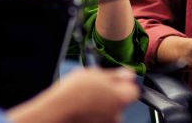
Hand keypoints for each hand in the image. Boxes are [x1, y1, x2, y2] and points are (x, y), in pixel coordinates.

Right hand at [8, 68, 139, 122]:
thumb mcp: (95, 74)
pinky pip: (99, 117)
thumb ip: (116, 74)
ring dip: (101, 104)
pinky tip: (82, 106)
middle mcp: (118, 113)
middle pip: (120, 101)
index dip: (124, 83)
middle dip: (111, 94)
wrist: (57, 111)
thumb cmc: (74, 93)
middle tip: (96, 87)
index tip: (116, 79)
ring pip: (109, 110)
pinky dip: (94, 113)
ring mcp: (107, 122)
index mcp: (121, 97)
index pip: (134, 90)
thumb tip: (128, 73)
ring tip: (85, 97)